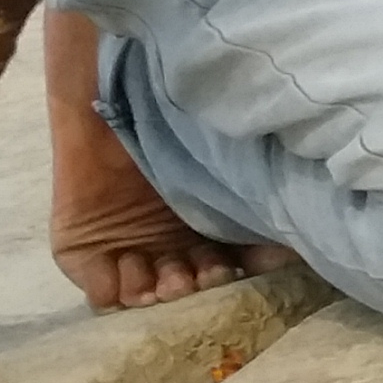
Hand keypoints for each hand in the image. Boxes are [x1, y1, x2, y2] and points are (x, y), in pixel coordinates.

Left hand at [48, 7, 289, 310]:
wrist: (108, 89)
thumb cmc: (179, 116)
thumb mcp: (228, 159)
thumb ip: (260, 197)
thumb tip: (300, 238)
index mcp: (211, 224)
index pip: (230, 264)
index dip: (237, 274)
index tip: (239, 269)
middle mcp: (171, 242)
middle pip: (189, 284)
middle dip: (198, 285)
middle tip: (203, 274)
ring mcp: (126, 249)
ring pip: (148, 293)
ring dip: (161, 290)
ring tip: (169, 277)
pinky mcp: (82, 252)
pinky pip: (101, 289)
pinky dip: (114, 289)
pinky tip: (130, 272)